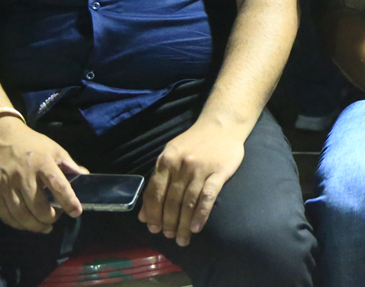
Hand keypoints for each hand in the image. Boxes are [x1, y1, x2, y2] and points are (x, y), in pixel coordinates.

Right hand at [0, 115, 87, 232]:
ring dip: (34, 226)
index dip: (68, 200)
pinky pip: (5, 214)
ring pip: (20, 214)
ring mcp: (6, 185)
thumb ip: (69, 165)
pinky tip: (26, 224)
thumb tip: (86, 177)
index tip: (76, 212)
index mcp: (42, 163)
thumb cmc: (30, 143)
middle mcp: (23, 175)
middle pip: (38, 206)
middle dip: (50, 218)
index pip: (58, 185)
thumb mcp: (53, 149)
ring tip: (44, 227)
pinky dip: (17, 224)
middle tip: (56, 218)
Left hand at [138, 120, 244, 246]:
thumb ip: (157, 182)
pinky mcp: (219, 171)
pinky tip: (197, 227)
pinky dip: (201, 214)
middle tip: (169, 237)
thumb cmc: (194, 142)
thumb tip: (143, 214)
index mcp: (166, 160)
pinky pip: (207, 196)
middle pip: (171, 201)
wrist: (222, 125)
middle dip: (168, 223)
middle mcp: (181, 165)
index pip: (155, 192)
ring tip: (182, 239)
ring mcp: (200, 168)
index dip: (153, 213)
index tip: (153, 229)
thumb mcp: (170, 155)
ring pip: (188, 202)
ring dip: (184, 224)